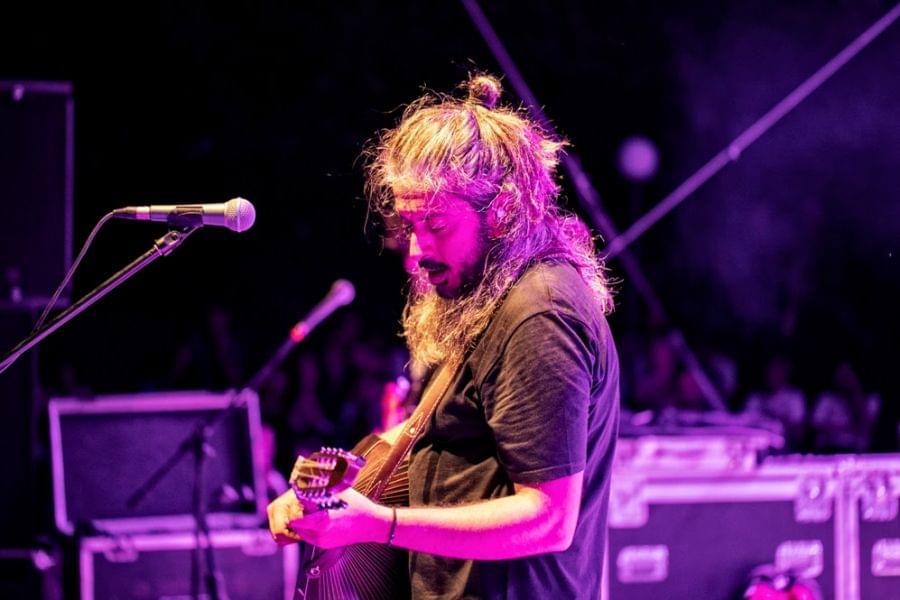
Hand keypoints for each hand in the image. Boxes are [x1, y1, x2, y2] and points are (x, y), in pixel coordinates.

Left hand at [267, 487, 392, 548]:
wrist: (372, 524)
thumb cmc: (357, 505)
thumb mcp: (339, 491)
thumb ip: (321, 485)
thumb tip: (306, 475)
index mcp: (322, 522)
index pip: (295, 518)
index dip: (294, 506)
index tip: (297, 497)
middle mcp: (319, 535)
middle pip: (295, 524)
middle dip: (297, 512)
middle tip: (304, 501)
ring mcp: (321, 542)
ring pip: (300, 530)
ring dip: (302, 520)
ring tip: (314, 509)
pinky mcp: (324, 545)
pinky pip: (308, 535)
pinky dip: (309, 526)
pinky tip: (320, 517)